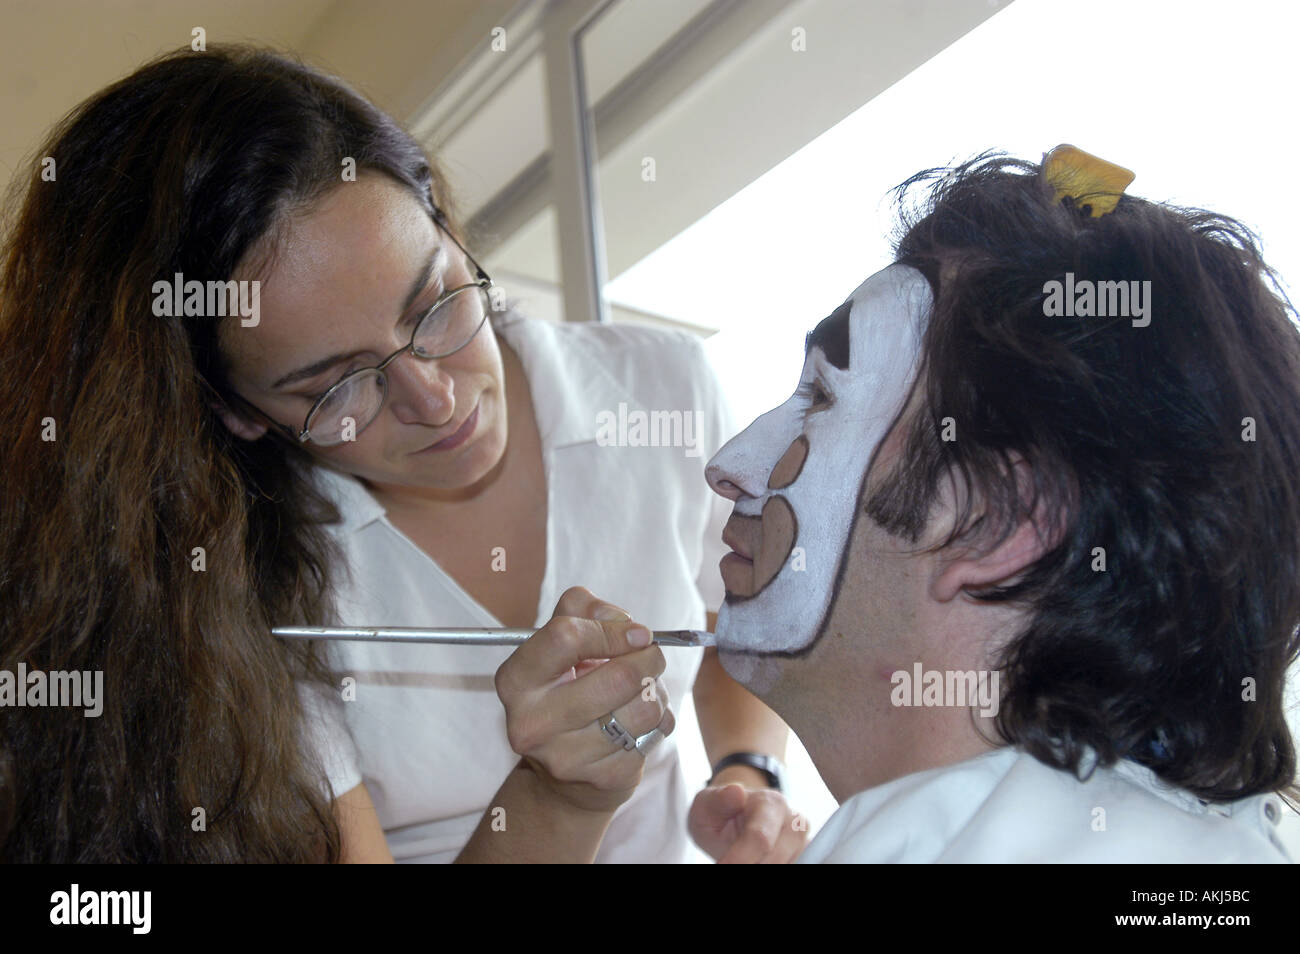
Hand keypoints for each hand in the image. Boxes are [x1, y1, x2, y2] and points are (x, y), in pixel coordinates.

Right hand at [495, 586, 674, 815]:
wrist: (563, 774)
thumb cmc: (565, 689)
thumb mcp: (560, 642)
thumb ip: (583, 609)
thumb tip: (626, 624)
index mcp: (516, 680)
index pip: (567, 637)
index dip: (612, 629)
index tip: (636, 633)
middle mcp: (533, 722)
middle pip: (619, 677)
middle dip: (648, 659)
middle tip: (650, 657)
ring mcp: (566, 757)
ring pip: (644, 707)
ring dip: (655, 689)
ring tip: (641, 690)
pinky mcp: (603, 779)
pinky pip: (657, 732)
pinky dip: (660, 718)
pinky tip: (640, 720)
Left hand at [688, 772, 808, 862]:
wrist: (736, 816)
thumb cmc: (720, 811)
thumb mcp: (707, 803)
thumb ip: (718, 800)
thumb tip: (736, 791)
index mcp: (771, 802)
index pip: (759, 838)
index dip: (739, 859)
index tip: (722, 866)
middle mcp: (794, 821)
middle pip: (774, 860)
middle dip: (747, 865)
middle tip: (727, 862)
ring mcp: (802, 842)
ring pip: (784, 865)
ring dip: (758, 865)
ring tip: (741, 856)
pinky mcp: (804, 855)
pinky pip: (795, 865)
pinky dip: (769, 867)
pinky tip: (754, 859)